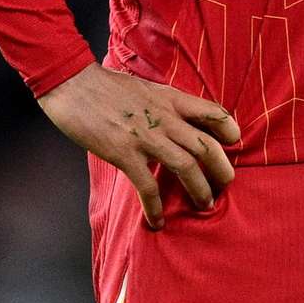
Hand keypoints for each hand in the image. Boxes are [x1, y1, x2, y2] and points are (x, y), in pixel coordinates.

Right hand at [37, 64, 237, 227]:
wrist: (71, 82)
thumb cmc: (102, 85)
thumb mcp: (143, 88)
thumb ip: (161, 105)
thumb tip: (172, 122)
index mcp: (169, 99)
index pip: (212, 113)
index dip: (228, 130)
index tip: (232, 144)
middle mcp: (163, 117)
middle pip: (206, 146)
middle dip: (221, 170)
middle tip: (225, 186)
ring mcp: (145, 136)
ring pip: (185, 166)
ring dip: (199, 190)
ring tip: (204, 205)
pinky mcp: (124, 152)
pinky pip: (148, 185)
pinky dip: (155, 206)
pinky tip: (157, 220)